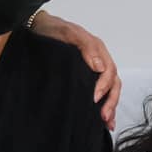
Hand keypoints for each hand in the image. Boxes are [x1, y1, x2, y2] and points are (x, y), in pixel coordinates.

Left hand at [29, 11, 120, 128]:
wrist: (38, 28)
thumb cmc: (53, 29)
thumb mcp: (67, 33)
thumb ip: (85, 47)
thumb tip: (99, 67)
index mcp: (97, 49)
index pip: (109, 70)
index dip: (104, 86)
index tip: (94, 98)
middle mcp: (99, 60)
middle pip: (113, 82)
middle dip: (111, 100)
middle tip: (104, 116)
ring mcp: (93, 69)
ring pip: (110, 89)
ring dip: (110, 105)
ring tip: (108, 123)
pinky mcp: (85, 76)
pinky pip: (100, 91)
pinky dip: (104, 105)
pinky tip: (102, 120)